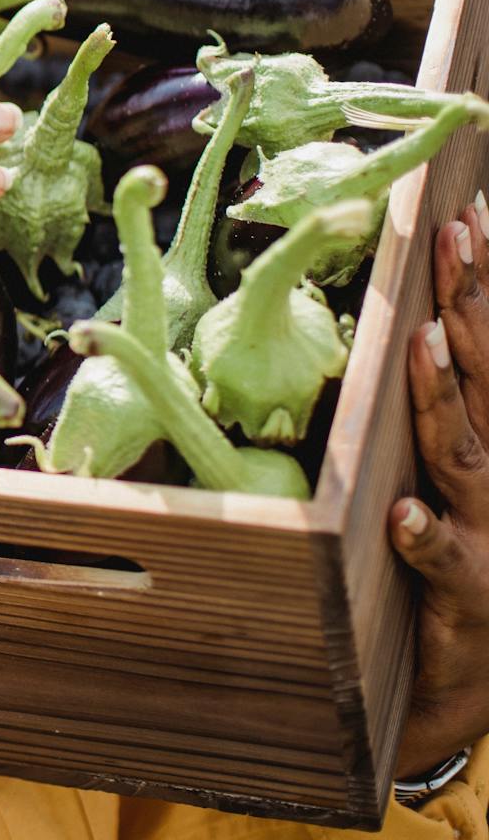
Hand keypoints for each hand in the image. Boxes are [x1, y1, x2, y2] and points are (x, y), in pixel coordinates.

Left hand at [390, 195, 488, 778]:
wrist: (482, 672)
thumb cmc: (466, 556)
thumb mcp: (460, 473)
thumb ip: (447, 401)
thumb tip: (423, 321)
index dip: (484, 279)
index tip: (468, 209)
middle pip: (486, 375)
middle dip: (472, 301)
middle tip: (454, 234)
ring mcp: (487, 527)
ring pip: (462, 452)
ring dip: (444, 394)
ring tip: (426, 341)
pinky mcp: (463, 591)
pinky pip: (440, 559)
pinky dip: (425, 536)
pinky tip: (402, 514)